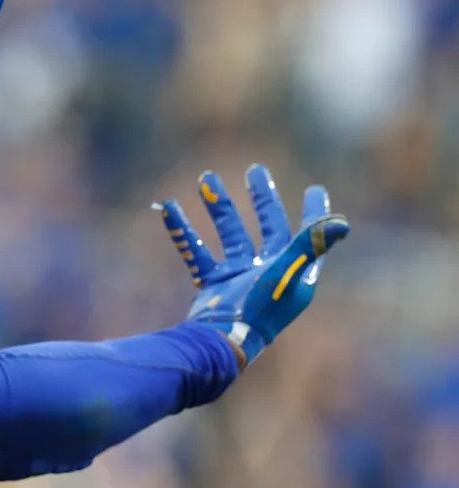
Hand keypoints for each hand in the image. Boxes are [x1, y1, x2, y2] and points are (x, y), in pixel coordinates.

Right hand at [155, 164, 349, 367]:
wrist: (221, 341)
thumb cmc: (261, 309)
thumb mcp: (287, 272)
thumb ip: (310, 245)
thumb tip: (342, 223)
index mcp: (294, 271)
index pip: (309, 235)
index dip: (314, 213)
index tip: (316, 189)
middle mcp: (269, 272)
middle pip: (268, 227)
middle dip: (262, 199)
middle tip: (256, 170)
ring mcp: (239, 278)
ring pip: (229, 233)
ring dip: (218, 206)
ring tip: (205, 177)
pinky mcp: (213, 284)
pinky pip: (196, 251)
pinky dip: (183, 230)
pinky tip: (169, 207)